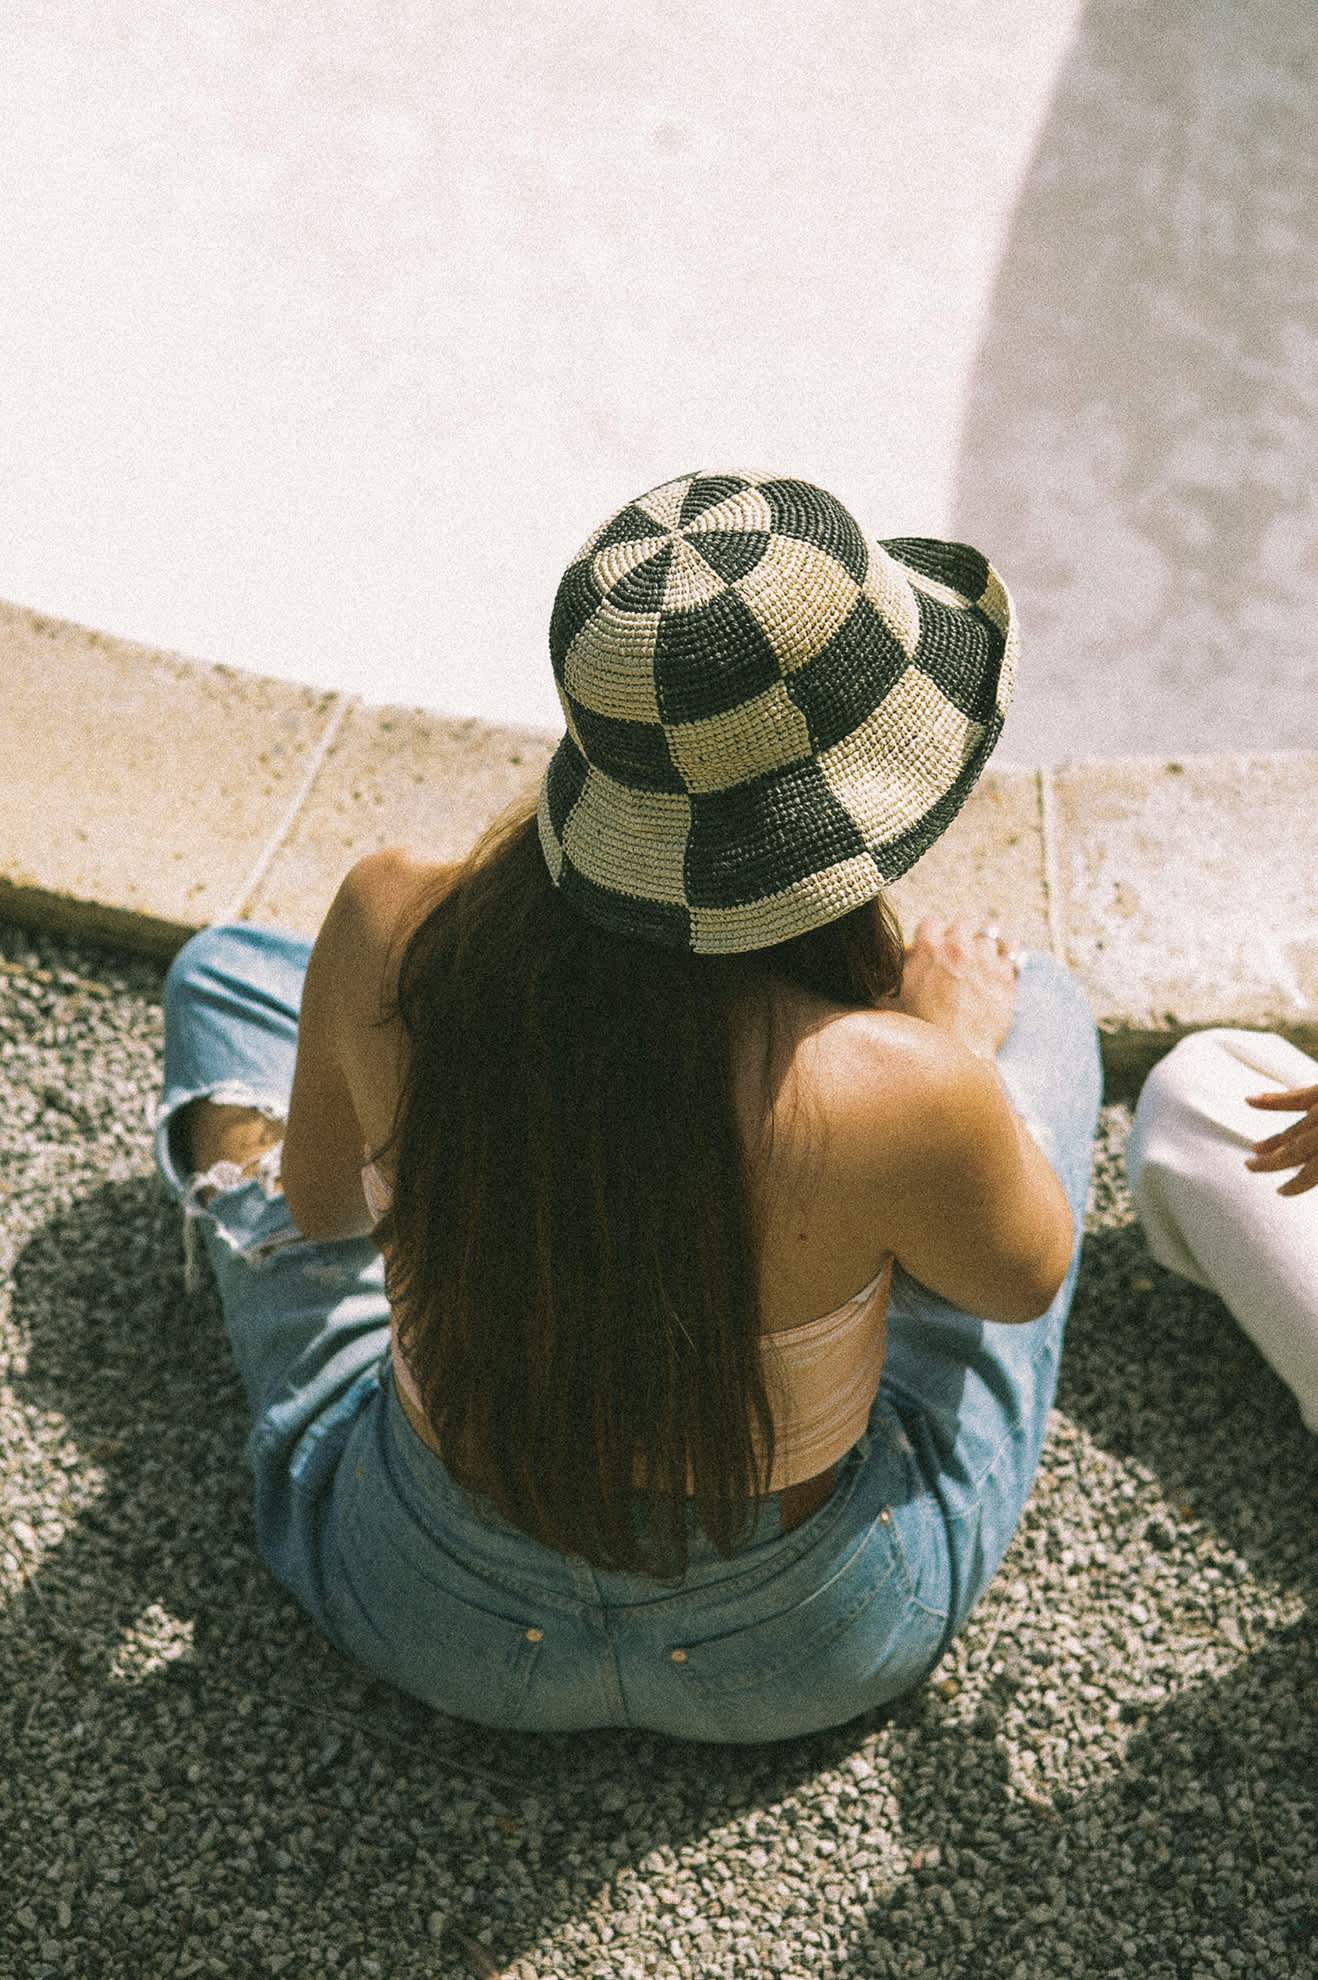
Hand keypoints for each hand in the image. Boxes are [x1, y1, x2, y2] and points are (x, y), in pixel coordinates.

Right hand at [890, 917, 1017, 1061]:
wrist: (958, 1056)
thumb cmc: (920, 1032)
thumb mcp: (889, 1000)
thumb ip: (887, 975)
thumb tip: (880, 964)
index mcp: (926, 949)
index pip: (931, 921)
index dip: (932, 933)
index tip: (933, 944)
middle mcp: (956, 948)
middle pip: (962, 923)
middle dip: (960, 935)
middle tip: (958, 951)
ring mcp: (984, 959)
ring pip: (989, 933)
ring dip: (984, 942)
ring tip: (983, 953)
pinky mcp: (1006, 976)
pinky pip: (1013, 949)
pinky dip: (1009, 950)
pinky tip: (1005, 957)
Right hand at [1244, 1082, 1317, 1194]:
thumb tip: (1311, 1165)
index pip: (1312, 1173)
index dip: (1297, 1185)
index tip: (1281, 1191)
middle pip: (1294, 1151)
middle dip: (1271, 1162)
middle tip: (1250, 1166)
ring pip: (1293, 1130)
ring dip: (1272, 1140)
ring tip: (1254, 1148)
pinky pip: (1296, 1098)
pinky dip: (1272, 1101)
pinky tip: (1250, 1100)